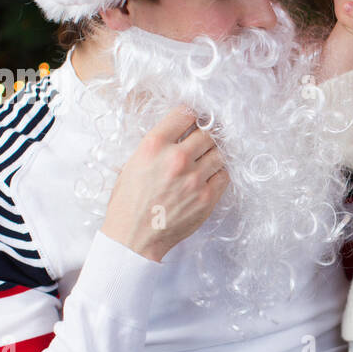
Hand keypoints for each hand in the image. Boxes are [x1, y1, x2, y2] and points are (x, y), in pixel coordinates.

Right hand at [100, 106, 228, 262]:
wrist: (134, 237)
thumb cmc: (128, 202)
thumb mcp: (132, 164)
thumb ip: (157, 146)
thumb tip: (178, 134)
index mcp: (154, 145)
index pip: (185, 114)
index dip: (192, 115)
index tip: (194, 119)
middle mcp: (176, 158)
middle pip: (207, 132)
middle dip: (205, 135)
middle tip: (202, 140)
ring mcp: (194, 178)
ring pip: (219, 152)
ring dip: (214, 153)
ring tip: (206, 159)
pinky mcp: (207, 197)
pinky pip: (224, 175)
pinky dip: (219, 172)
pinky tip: (209, 176)